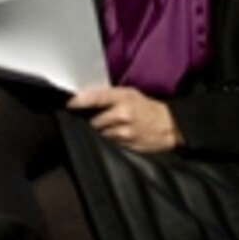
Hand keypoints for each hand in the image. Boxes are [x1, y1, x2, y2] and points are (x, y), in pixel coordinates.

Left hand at [67, 86, 182, 152]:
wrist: (169, 126)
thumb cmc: (145, 107)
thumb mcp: (129, 93)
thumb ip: (108, 95)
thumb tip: (83, 97)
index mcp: (122, 98)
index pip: (95, 97)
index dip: (78, 101)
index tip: (68, 104)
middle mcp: (121, 115)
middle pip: (92, 120)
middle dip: (88, 120)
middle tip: (89, 118)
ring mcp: (124, 133)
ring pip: (98, 134)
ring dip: (97, 131)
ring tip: (106, 127)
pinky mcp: (126, 146)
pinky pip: (108, 144)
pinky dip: (106, 140)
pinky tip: (112, 135)